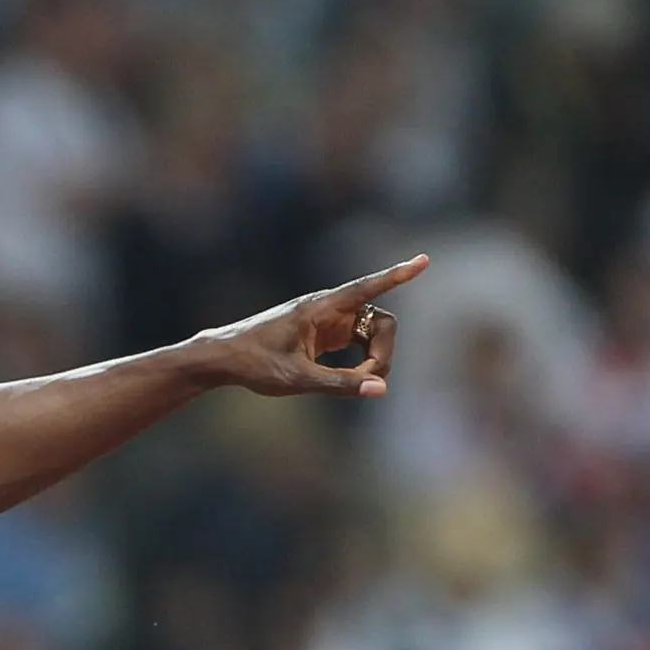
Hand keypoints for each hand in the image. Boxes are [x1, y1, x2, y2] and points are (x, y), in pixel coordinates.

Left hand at [194, 253, 428, 398]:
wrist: (224, 359)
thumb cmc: (255, 363)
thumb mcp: (297, 378)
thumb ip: (340, 384)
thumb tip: (381, 389)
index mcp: (322, 308)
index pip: (368, 287)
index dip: (398, 276)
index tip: (424, 261)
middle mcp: (330, 308)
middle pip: (382, 322)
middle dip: (384, 352)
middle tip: (369, 381)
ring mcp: (330, 320)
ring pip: (374, 334)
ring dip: (375, 359)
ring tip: (359, 384)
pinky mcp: (327, 334)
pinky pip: (361, 343)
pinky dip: (364, 363)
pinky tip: (357, 379)